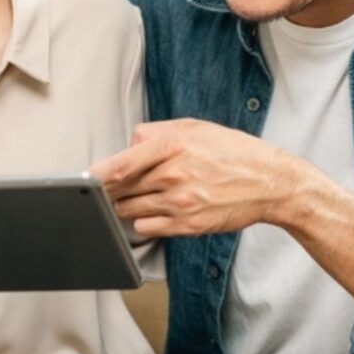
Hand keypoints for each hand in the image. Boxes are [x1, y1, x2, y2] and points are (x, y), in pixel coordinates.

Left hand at [89, 118, 304, 236]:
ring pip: (130, 208)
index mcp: (170, 145)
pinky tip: (154, 212)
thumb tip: (128, 144)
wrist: (270, 182)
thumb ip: (155, 133)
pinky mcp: (188, 225)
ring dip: (126, 204)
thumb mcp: (192, 127)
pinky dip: (143, 221)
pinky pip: (147, 227)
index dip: (96, 175)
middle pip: (121, 188)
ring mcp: (180, 202)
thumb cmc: (232, 151)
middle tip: (109, 187)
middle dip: (111, 188)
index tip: (83, 179)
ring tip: (139, 195)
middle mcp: (172, 174)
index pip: (120, 164)